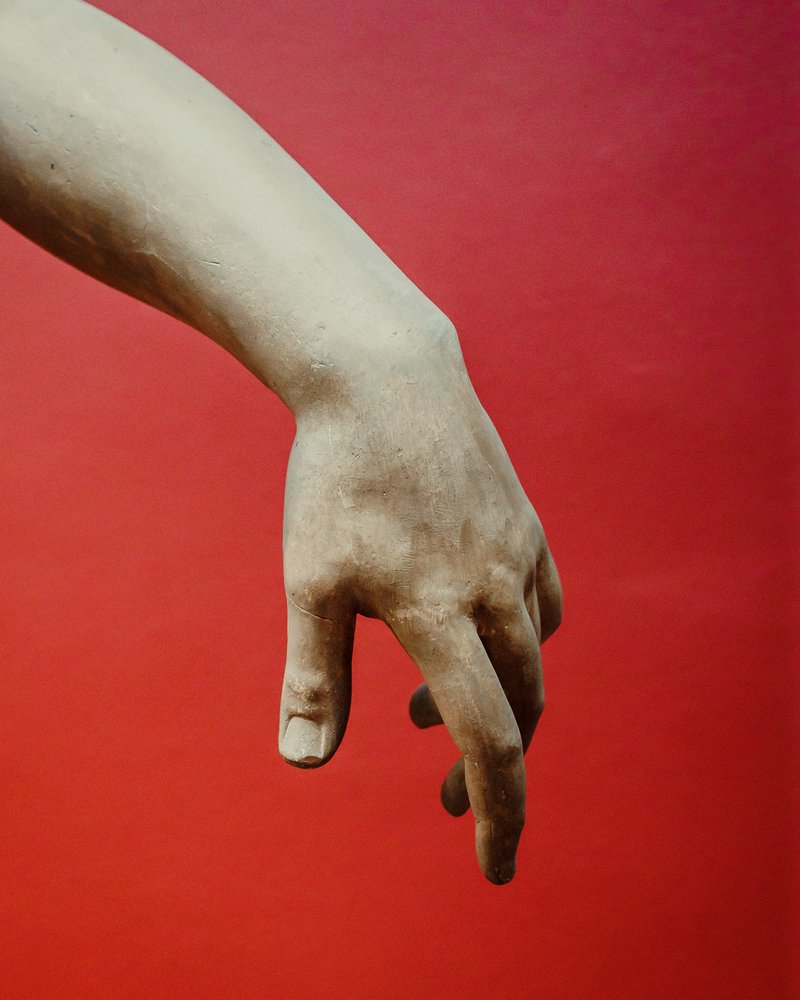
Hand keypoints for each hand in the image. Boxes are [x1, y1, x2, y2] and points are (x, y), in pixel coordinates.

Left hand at [276, 343, 561, 883]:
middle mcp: (494, 590)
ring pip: (533, 659)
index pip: (486, 739)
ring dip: (498, 703)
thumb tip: (303, 765)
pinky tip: (472, 633)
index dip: (496, 812)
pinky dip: (516, 644)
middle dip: (490, 768)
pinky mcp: (524, 524)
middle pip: (519, 708)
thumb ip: (316, 676)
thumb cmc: (336, 480)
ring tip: (427, 715)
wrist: (385, 377)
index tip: (493, 866)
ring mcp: (517, 553)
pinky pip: (543, 605)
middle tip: (444, 796)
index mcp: (439, 614)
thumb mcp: (311, 581)